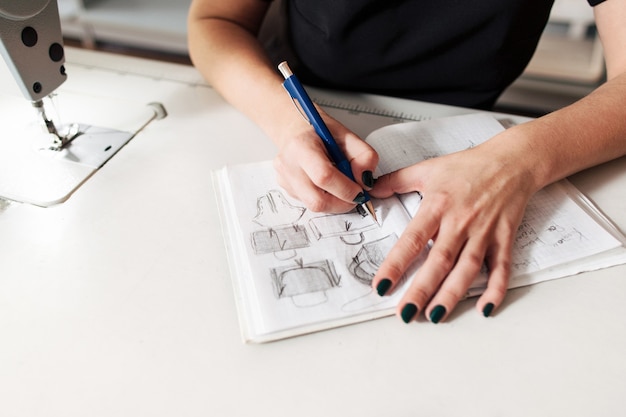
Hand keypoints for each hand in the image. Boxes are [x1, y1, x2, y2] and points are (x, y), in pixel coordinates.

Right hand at [273, 109, 378, 212]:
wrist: (294, 129)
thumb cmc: (318, 132)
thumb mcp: (348, 135)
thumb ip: (364, 156)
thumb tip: (366, 181)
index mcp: (301, 146)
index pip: (324, 176)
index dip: (346, 189)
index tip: (360, 191)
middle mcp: (288, 165)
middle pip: (317, 201)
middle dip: (342, 203)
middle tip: (354, 195)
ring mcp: (284, 180)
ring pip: (314, 206)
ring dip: (334, 202)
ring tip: (340, 185)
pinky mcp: (286, 190)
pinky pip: (310, 203)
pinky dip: (325, 199)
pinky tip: (326, 185)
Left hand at [370, 141, 536, 322]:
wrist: (511, 160)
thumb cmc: (468, 166)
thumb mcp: (428, 168)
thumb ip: (396, 180)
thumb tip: (368, 188)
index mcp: (437, 205)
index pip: (412, 239)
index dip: (396, 264)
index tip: (381, 286)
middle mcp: (460, 222)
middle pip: (439, 261)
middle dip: (421, 290)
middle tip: (405, 313)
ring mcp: (484, 232)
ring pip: (467, 269)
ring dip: (451, 294)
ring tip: (435, 316)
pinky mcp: (504, 238)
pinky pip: (501, 267)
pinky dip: (495, 289)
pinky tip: (483, 308)